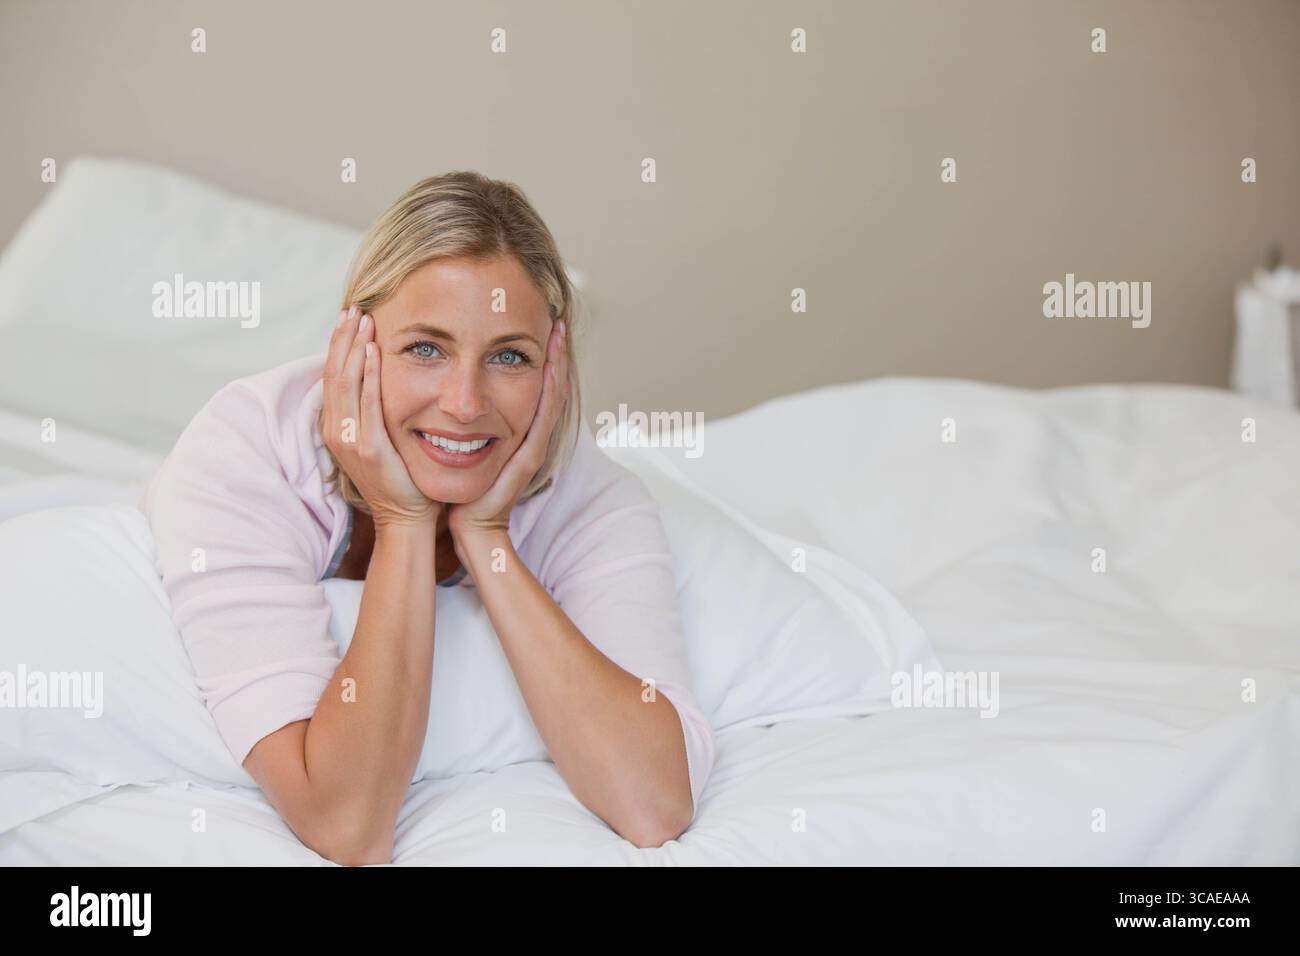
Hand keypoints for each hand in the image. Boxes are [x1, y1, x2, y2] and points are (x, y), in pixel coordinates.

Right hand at [322, 306, 439, 529]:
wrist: (406, 517)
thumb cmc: (399, 477)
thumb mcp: (379, 438)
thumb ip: (373, 410)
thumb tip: (378, 377)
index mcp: (336, 426)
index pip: (332, 376)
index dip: (338, 344)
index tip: (349, 316)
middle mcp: (336, 431)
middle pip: (333, 372)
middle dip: (343, 337)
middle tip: (354, 307)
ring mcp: (349, 440)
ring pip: (345, 382)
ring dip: (354, 347)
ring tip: (363, 319)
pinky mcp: (369, 448)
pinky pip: (367, 403)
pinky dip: (370, 375)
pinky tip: (375, 351)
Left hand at [448, 318, 568, 553]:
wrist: (468, 524)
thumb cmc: (458, 488)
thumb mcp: (457, 443)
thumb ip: (456, 419)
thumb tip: (440, 392)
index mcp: (512, 429)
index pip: (530, 385)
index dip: (536, 357)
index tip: (535, 326)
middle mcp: (527, 433)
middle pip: (547, 385)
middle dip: (552, 352)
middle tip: (555, 318)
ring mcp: (532, 443)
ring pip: (551, 394)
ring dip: (556, 362)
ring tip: (557, 332)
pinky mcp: (530, 454)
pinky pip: (544, 415)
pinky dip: (550, 388)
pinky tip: (549, 365)